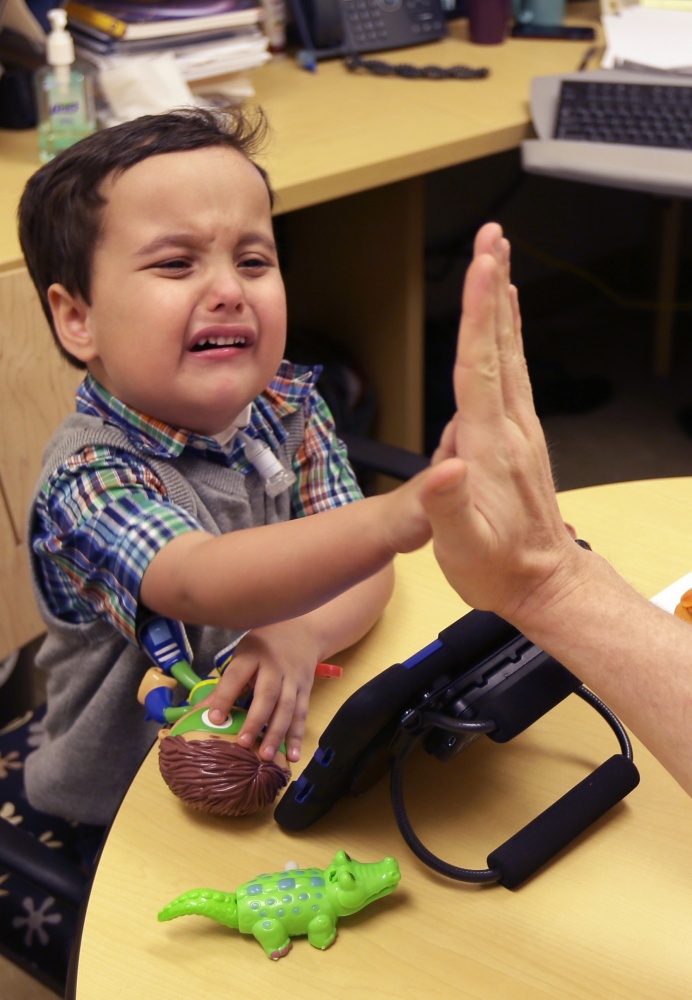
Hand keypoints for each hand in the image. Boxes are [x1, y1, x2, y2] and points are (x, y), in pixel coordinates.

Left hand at [204, 621, 319, 762]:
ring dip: (277, 733)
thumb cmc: (263, 646)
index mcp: (252, 655)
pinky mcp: (306, 690)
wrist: (303, 632)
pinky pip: (302, 714)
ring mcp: (294, 679)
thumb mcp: (242, 655)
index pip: (236, 677)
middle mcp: (275, 667)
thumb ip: (225, 683)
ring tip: (266, 757)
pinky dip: (297, 736)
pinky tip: (292, 756)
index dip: (225, 697)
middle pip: (267, 694)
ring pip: (287, 708)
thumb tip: (199, 712)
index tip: (213, 719)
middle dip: (255, 720)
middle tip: (243, 744)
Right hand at [421, 223, 578, 623]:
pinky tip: (505, 327)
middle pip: (501, 346)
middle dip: (496, 289)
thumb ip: (447, 507)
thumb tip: (443, 466)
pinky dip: (507, 340)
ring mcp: (520, 431)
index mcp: (489, 447)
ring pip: (510, 355)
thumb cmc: (499, 568)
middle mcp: (511, 429)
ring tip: (498, 264)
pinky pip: (514, 375)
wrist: (545, 584)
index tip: (483, 266)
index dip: (480, 315)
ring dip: (504, 305)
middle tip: (495, 239)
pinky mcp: (521, 439)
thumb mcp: (463, 549)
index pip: (481, 368)